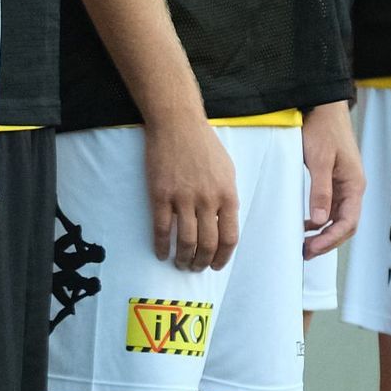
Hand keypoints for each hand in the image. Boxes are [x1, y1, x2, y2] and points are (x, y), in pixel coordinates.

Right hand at [144, 114, 239, 272]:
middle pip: (207, 244)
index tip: (216, 265)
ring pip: (186, 241)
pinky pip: (161, 229)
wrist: (177, 123)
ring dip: (183, 259)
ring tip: (180, 263)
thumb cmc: (204, 144)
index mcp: (227, 194)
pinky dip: (161, 246)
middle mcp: (207, 199)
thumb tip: (224, 222)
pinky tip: (161, 252)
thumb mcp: (227, 170)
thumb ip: (227, 196)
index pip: (229, 237)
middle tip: (195, 267)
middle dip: (202, 262)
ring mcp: (183, 198)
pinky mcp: (161, 194)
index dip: (223, 257)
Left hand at [302, 100, 364, 257]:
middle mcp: (353, 187)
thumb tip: (320, 221)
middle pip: (345, 224)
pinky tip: (305, 224)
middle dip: (327, 241)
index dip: (331, 239)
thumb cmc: (323, 129)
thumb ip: (321, 190)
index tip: (311, 248)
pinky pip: (331, 207)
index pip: (348, 222)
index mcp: (354, 184)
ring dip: (323, 233)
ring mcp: (344, 184)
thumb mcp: (319, 160)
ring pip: (338, 218)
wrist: (323, 106)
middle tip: (305, 252)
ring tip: (304, 244)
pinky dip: (320, 219)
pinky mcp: (334, 180)